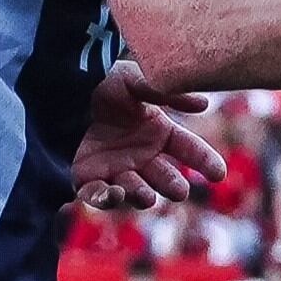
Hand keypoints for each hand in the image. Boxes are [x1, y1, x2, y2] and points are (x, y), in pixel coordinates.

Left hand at [72, 61, 227, 210]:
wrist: (60, 90)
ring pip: (136, 191)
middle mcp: (140, 153)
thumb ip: (168, 92)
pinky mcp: (88, 178)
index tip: (219, 174)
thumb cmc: (101, 82)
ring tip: (146, 195)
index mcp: (156, 130)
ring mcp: (115, 168)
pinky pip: (100, 196)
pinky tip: (113, 192)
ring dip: (142, 195)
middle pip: (165, 176)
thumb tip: (204, 103)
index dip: (204, 161)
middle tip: (179, 189)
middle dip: (173, 185)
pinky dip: (107, 199)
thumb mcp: (136, 81)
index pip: (188, 149)